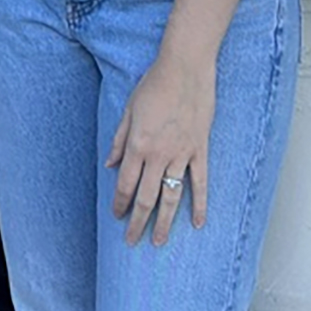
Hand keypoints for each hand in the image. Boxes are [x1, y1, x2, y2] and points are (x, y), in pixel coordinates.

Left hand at [108, 51, 213, 246]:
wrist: (185, 69)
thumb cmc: (154, 85)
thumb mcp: (128, 109)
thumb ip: (119, 139)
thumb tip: (110, 164)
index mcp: (138, 145)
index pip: (126, 183)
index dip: (121, 203)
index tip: (117, 216)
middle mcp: (159, 155)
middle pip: (147, 197)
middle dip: (138, 222)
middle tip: (132, 241)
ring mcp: (182, 155)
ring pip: (172, 197)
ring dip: (165, 221)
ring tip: (159, 241)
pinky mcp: (200, 151)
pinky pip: (201, 183)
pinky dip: (200, 205)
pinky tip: (198, 224)